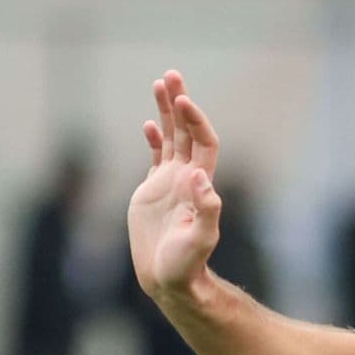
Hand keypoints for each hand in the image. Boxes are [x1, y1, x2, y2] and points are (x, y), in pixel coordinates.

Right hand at [127, 70, 223, 305]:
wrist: (169, 278)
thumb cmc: (186, 264)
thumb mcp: (200, 239)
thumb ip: (206, 211)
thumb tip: (200, 178)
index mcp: (200, 184)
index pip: (203, 142)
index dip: (196, 121)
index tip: (184, 101)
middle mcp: (188, 177)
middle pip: (188, 132)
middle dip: (180, 104)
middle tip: (172, 75)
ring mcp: (171, 182)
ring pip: (171, 139)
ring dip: (166, 113)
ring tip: (160, 83)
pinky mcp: (153, 191)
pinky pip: (156, 157)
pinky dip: (154, 139)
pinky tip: (148, 124)